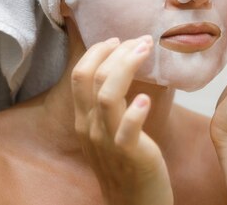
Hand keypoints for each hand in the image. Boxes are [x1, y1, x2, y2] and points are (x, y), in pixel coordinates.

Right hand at [71, 36, 172, 204]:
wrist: (134, 204)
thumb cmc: (128, 162)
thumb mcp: (109, 130)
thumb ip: (110, 104)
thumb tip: (121, 69)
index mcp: (84, 119)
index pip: (80, 75)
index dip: (97, 51)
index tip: (119, 39)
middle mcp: (90, 128)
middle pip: (90, 78)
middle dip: (115, 52)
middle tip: (142, 40)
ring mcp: (108, 142)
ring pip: (107, 96)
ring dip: (126, 67)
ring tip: (147, 50)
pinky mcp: (130, 155)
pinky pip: (126, 130)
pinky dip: (135, 112)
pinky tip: (146, 98)